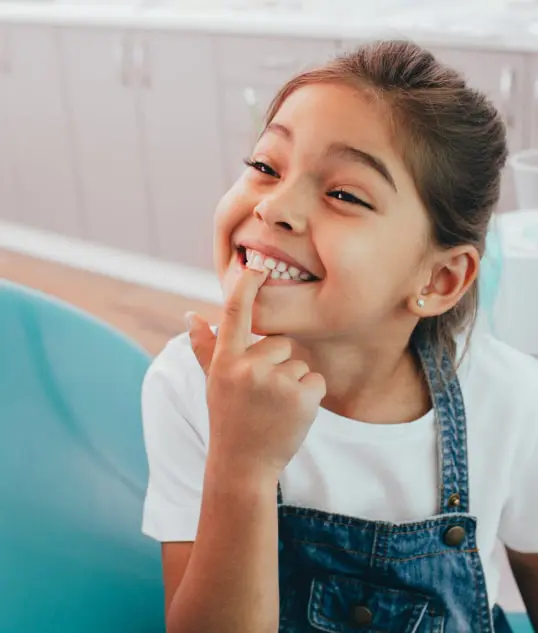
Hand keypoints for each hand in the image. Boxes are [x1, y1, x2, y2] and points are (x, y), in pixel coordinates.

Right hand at [187, 267, 325, 479]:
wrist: (243, 465)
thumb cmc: (228, 419)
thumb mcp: (213, 383)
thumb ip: (204, 348)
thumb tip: (191, 315)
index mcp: (225, 361)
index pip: (235, 313)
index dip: (246, 285)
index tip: (256, 265)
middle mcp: (248, 367)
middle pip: (280, 342)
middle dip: (278, 364)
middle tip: (263, 395)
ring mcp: (275, 382)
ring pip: (299, 363)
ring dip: (293, 383)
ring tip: (274, 408)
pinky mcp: (302, 397)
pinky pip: (316, 380)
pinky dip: (310, 396)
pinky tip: (291, 415)